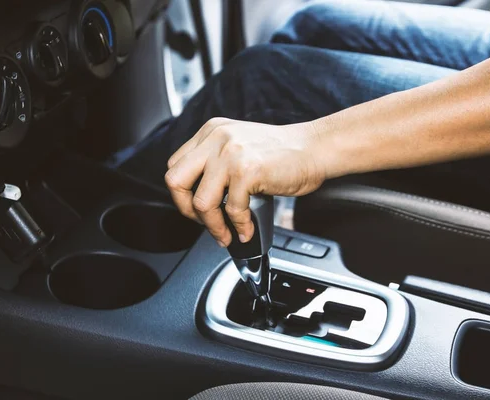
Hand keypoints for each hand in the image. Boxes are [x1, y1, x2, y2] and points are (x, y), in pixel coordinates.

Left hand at [165, 117, 324, 246]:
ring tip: (226, 235)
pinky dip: (240, 227)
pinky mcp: (247, 171)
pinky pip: (232, 210)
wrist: (315, 148)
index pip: (175, 166)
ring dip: (213, 226)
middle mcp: (216, 139)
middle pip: (175, 181)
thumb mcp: (239, 147)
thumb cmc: (282, 153)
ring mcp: (230, 154)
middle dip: (187, 210)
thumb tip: (198, 198)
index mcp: (210, 132)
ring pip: (201, 202)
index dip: (182, 193)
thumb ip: (216, 162)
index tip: (196, 209)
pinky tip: (247, 230)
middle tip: (204, 223)